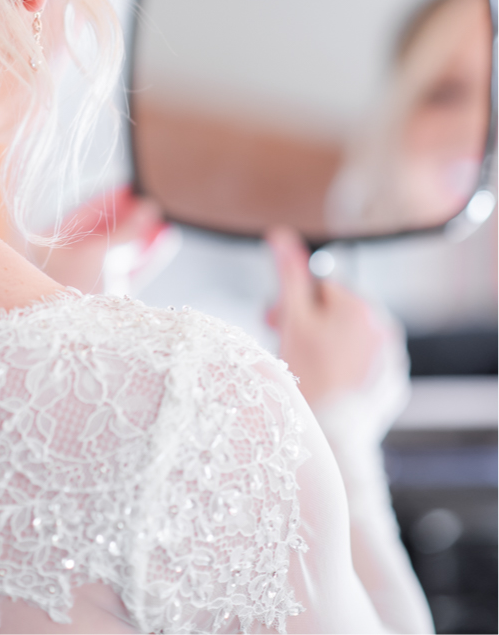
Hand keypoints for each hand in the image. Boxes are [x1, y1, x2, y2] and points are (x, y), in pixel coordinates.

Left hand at [33, 185, 168, 293]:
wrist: (75, 339)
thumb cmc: (72, 290)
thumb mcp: (100, 252)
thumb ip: (126, 229)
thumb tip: (148, 206)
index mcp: (50, 246)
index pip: (85, 214)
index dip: (112, 199)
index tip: (134, 186)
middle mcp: (66, 261)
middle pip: (105, 232)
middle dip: (132, 217)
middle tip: (156, 198)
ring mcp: (86, 280)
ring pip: (120, 251)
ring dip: (143, 236)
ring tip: (167, 217)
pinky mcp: (105, 299)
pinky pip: (128, 271)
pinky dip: (146, 256)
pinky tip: (166, 238)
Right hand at [265, 226, 383, 408]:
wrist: (333, 432)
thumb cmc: (310, 374)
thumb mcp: (293, 319)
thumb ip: (289, 274)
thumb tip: (280, 235)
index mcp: (361, 306)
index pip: (321, 285)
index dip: (292, 302)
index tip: (274, 322)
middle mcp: (385, 326)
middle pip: (337, 310)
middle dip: (309, 322)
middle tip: (285, 344)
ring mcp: (392, 357)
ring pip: (350, 338)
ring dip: (326, 343)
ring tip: (304, 367)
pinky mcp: (392, 383)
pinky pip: (364, 364)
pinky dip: (344, 367)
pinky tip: (324, 382)